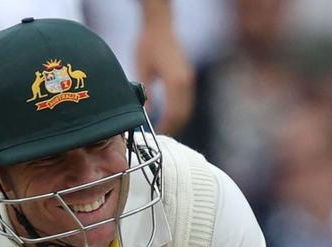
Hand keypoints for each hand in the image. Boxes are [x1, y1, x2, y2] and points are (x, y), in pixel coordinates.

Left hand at [136, 0, 194, 133]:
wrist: (160, 25)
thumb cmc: (148, 44)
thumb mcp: (142, 70)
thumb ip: (145, 93)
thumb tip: (146, 114)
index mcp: (175, 81)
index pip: (173, 112)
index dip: (165, 126)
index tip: (156, 135)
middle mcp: (185, 82)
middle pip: (183, 113)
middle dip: (173, 127)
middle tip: (160, 137)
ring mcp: (189, 79)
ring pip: (187, 108)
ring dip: (177, 121)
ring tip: (164, 129)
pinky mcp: (188, 77)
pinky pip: (187, 101)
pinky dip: (180, 111)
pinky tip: (169, 116)